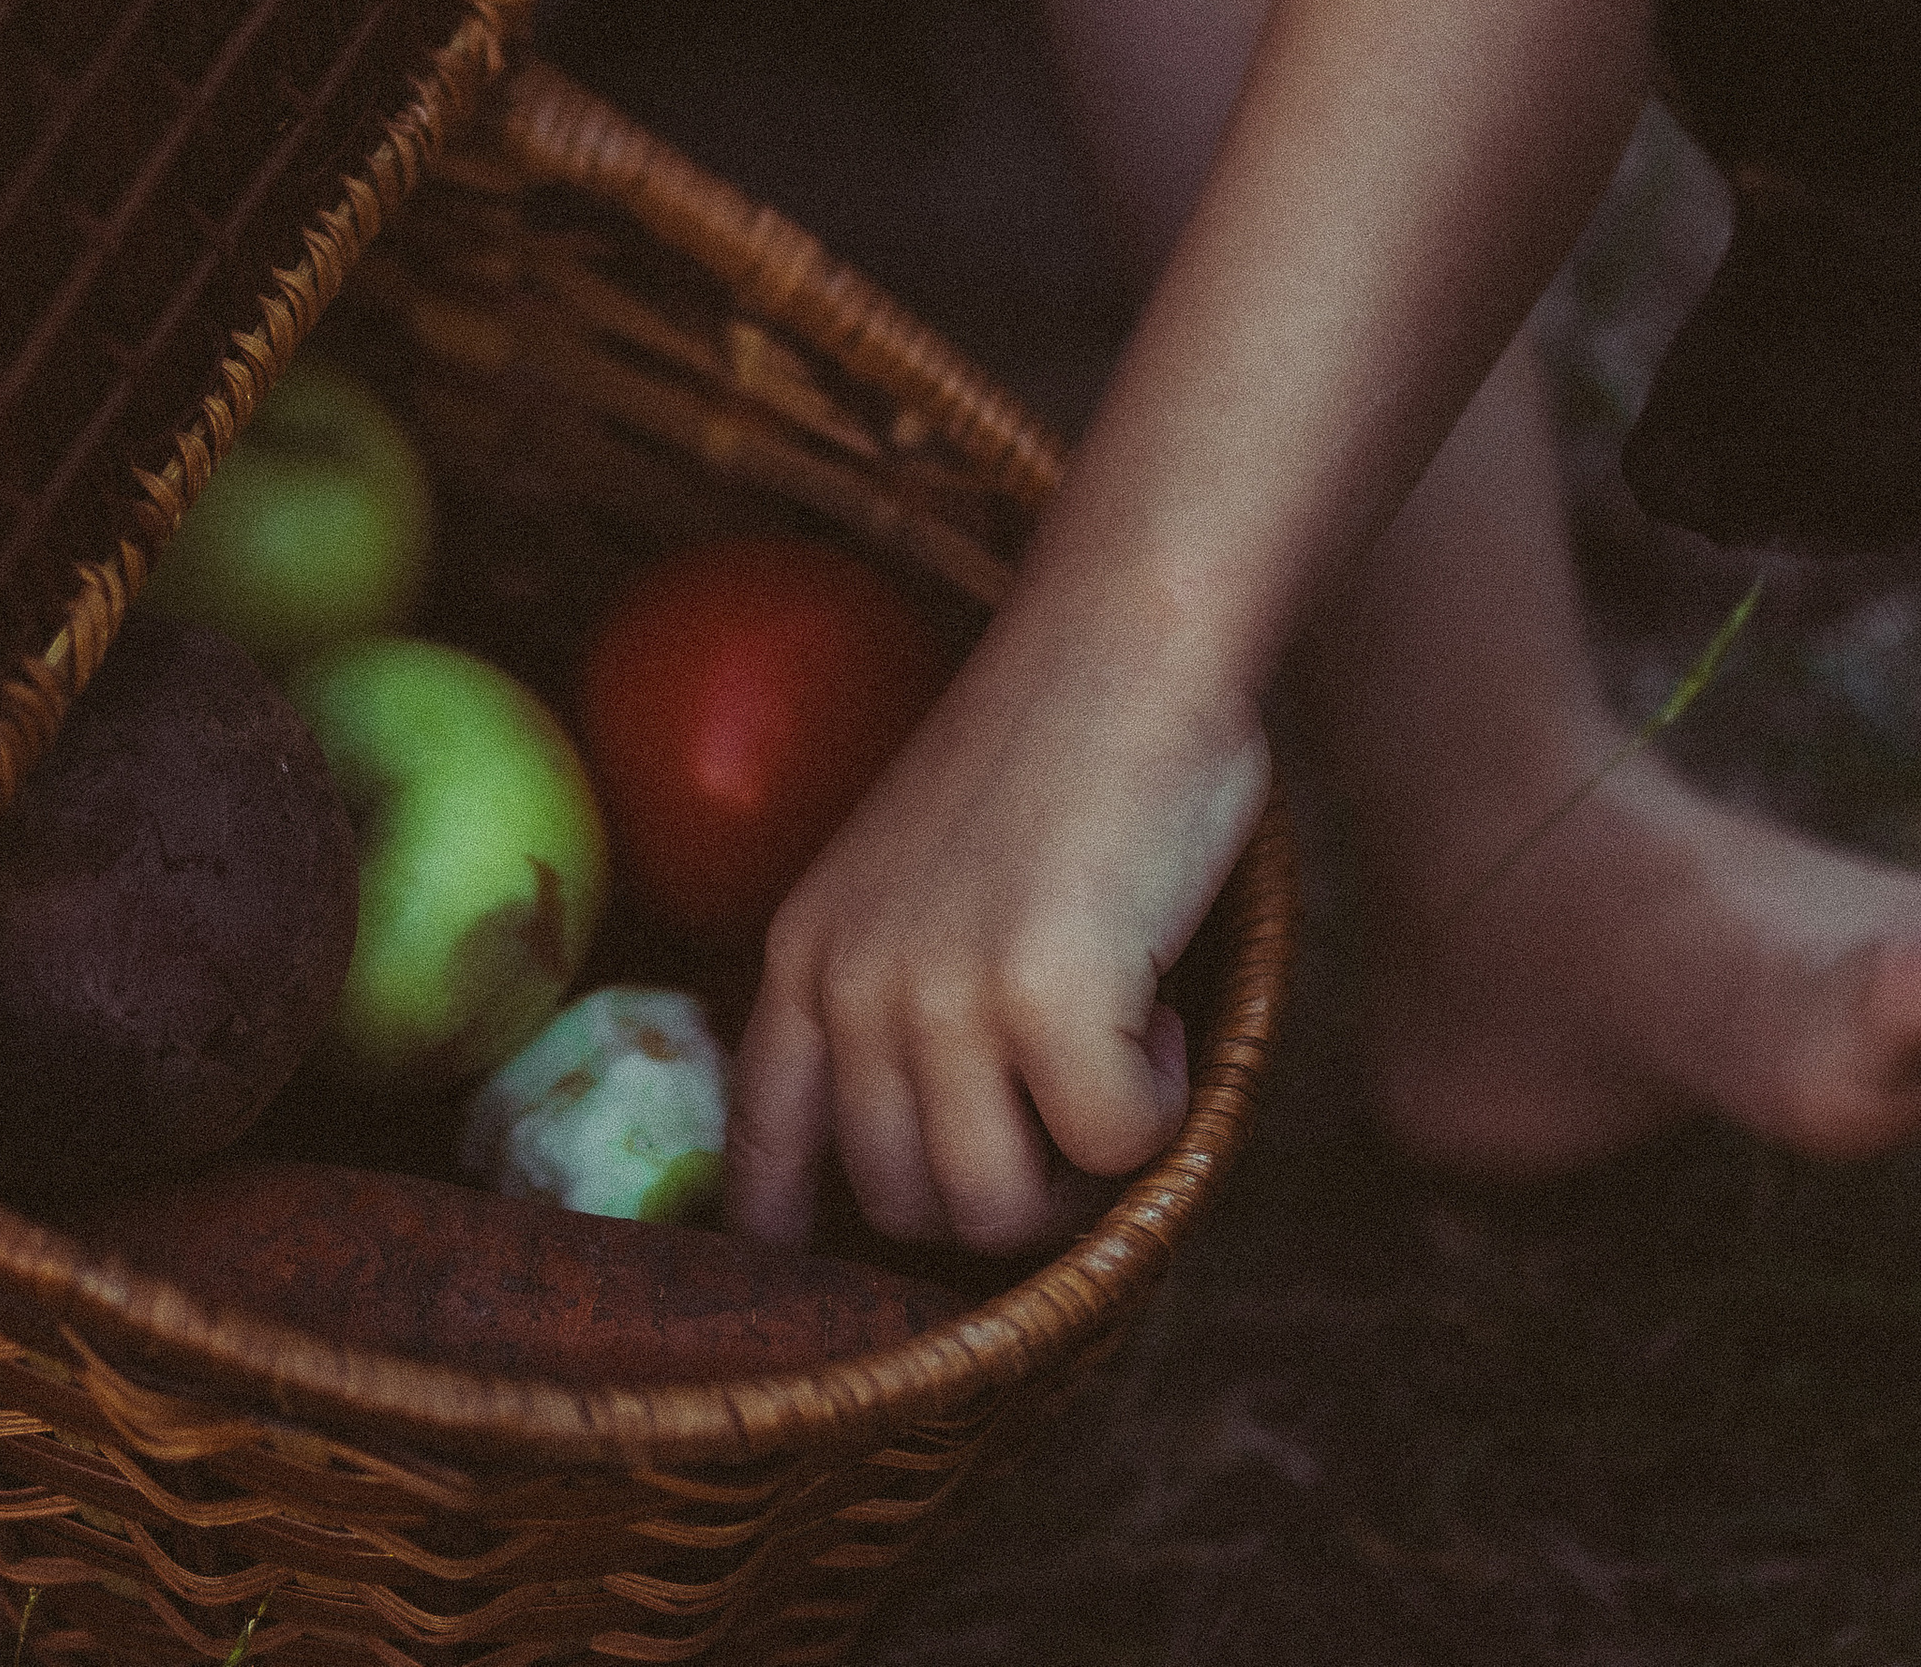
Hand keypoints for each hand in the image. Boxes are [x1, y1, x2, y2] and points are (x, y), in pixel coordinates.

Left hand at [725, 606, 1270, 1254]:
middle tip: (1073, 1091)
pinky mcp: (1042, 997)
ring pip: (999, 1209)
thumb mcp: (919, 872)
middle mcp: (851, 983)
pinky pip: (1111, 1149)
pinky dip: (1157, 1107)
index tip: (835, 1283)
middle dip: (1009, 1182)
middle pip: (909, 1208)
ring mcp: (939, 994)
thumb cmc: (1054, 748)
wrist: (1126, 637)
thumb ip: (900, 988)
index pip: (760, 1152)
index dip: (796, 1236)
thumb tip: (942, 1156)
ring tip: (1117, 1049)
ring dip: (1081, 1162)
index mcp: (806, 949)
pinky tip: (1160, 1009)